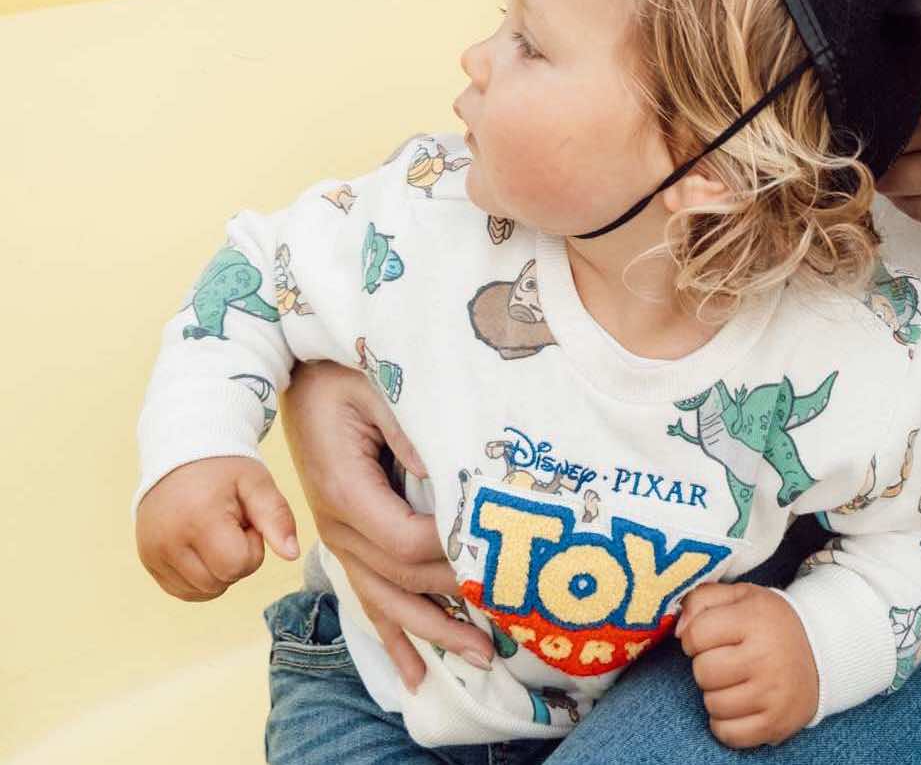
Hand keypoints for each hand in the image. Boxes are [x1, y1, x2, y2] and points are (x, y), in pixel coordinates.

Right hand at [137, 456, 298, 600]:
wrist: (180, 452)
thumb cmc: (224, 468)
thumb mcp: (256, 482)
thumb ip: (277, 517)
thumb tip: (292, 554)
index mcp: (198, 519)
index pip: (237, 565)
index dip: (251, 545)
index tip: (245, 519)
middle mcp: (169, 541)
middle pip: (220, 582)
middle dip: (235, 558)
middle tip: (230, 523)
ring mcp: (154, 554)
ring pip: (202, 591)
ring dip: (218, 569)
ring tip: (214, 531)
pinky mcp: (148, 561)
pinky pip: (183, 590)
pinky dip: (199, 577)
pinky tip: (201, 546)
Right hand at [281, 361, 489, 684]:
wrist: (297, 372)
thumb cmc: (341, 369)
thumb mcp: (374, 382)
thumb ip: (408, 425)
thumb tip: (442, 472)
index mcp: (345, 489)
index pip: (404, 541)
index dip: (450, 551)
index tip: (495, 548)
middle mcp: (337, 524)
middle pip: (399, 580)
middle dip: (451, 605)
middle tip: (504, 627)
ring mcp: (337, 536)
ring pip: (383, 600)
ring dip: (430, 633)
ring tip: (476, 658)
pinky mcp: (344, 536)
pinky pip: (367, 594)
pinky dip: (393, 632)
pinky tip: (413, 669)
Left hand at [676, 581, 819, 748]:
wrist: (821, 653)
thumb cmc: (770, 623)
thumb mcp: (741, 596)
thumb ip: (702, 599)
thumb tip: (678, 631)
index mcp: (756, 619)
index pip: (697, 635)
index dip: (695, 636)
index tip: (709, 637)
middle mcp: (766, 656)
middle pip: (702, 672)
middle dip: (706, 665)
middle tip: (724, 659)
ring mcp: (772, 694)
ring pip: (712, 704)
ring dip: (715, 693)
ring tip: (735, 679)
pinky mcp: (775, 724)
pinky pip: (727, 733)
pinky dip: (724, 722)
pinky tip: (738, 703)